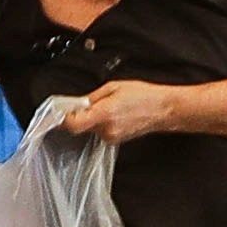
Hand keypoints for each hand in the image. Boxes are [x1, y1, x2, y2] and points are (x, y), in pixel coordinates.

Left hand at [61, 78, 187, 144]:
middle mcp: (107, 129)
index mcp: (104, 114)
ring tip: (108, 106)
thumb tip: (78, 103)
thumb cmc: (143, 96)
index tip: (63, 112)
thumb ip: (92, 97)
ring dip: (93, 118)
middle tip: (88, 103)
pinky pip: (101, 131)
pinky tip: (115, 113)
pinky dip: (102, 123)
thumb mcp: (113, 87)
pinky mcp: (116, 140)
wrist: (163, 109)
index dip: (65, 118)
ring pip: (91, 128)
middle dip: (82, 114)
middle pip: (81, 126)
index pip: (74, 124)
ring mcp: (112, 137)